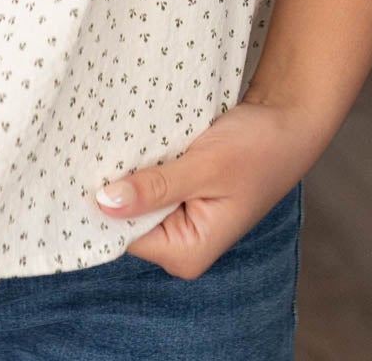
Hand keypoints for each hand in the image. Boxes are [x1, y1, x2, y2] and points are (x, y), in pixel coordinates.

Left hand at [93, 91, 329, 279]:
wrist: (290, 119)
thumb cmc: (259, 148)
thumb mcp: (206, 166)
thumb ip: (156, 187)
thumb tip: (104, 202)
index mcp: (188, 252)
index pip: (124, 234)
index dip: (103, 202)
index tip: (81, 168)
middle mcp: (182, 243)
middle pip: (126, 216)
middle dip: (115, 183)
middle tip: (96, 143)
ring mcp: (182, 217)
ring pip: (135, 195)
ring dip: (129, 168)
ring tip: (117, 136)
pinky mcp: (183, 192)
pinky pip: (149, 180)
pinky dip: (143, 160)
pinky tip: (135, 137)